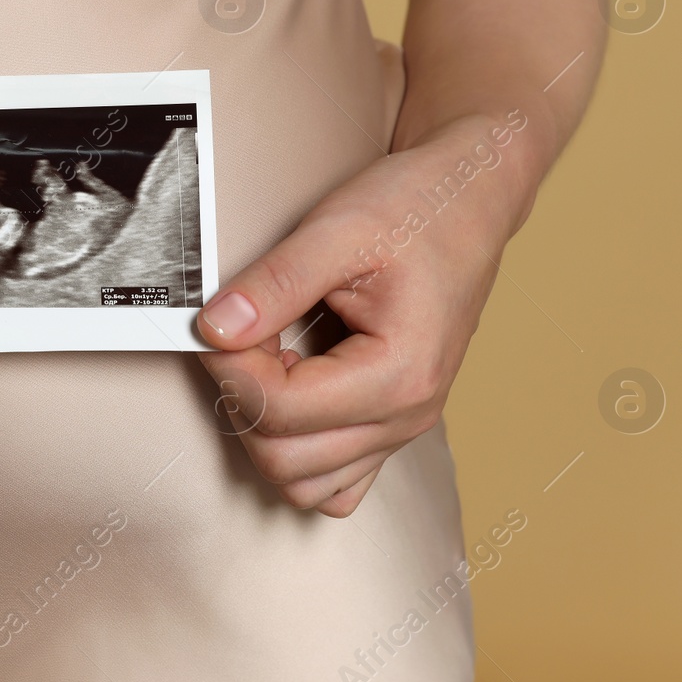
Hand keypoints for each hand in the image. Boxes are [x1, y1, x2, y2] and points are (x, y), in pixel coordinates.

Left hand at [195, 113, 541, 516]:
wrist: (468, 199)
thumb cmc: (416, 208)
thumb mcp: (336, 229)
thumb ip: (272, 284)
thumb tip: (214, 331)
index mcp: (400, 374)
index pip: (278, 409)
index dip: (229, 366)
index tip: (217, 320)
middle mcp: (407, 416)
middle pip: (284, 458)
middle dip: (243, 396)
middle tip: (241, 333)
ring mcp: (402, 427)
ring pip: (302, 482)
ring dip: (264, 429)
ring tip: (267, 358)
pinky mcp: (391, 423)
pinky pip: (333, 480)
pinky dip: (296, 449)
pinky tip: (290, 388)